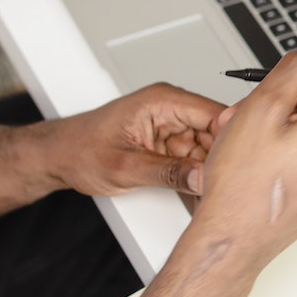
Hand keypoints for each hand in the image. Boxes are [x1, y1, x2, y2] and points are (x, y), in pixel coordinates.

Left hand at [48, 83, 228, 197]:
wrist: (57, 157)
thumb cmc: (79, 150)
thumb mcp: (125, 167)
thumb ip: (167, 172)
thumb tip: (202, 177)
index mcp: (161, 100)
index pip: (214, 113)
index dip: (232, 139)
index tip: (240, 166)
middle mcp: (170, 109)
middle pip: (216, 132)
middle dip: (222, 160)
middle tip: (226, 188)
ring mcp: (170, 126)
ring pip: (208, 148)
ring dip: (209, 171)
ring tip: (211, 195)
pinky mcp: (168, 142)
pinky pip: (193, 158)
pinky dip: (196, 177)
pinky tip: (198, 193)